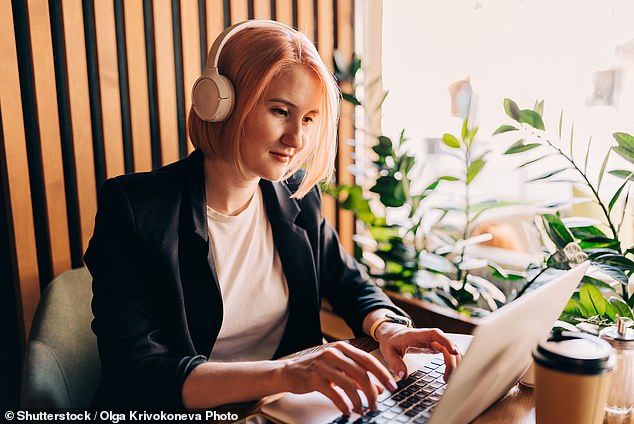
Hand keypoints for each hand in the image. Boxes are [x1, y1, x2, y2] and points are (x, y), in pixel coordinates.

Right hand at [280, 341, 397, 414]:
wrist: (289, 372)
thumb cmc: (317, 370)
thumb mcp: (339, 369)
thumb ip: (358, 377)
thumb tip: (379, 390)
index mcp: (342, 348)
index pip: (367, 360)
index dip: (382, 374)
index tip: (392, 386)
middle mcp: (333, 353)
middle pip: (361, 372)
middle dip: (372, 391)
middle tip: (376, 404)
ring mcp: (323, 365)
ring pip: (349, 384)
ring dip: (358, 401)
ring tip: (362, 410)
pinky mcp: (314, 378)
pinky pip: (334, 394)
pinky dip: (344, 404)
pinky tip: (348, 411)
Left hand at [375, 324, 461, 381]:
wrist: (392, 335)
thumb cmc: (391, 341)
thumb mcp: (388, 352)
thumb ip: (395, 363)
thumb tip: (403, 376)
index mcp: (417, 335)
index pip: (435, 334)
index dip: (446, 342)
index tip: (454, 351)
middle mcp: (428, 337)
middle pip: (447, 345)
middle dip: (451, 361)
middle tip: (447, 377)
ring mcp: (434, 342)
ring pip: (450, 350)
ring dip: (454, 363)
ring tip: (448, 378)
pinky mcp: (436, 347)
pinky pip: (448, 353)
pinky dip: (452, 362)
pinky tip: (451, 373)